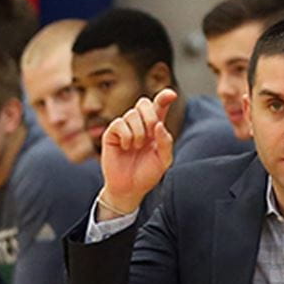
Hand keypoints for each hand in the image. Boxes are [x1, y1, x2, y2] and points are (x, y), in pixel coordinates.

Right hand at [98, 88, 175, 215]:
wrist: (130, 189)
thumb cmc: (147, 174)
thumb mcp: (163, 160)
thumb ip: (166, 142)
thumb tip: (160, 125)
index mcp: (155, 128)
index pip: (159, 107)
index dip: (164, 97)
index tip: (171, 94)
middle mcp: (139, 124)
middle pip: (144, 103)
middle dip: (150, 116)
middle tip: (151, 133)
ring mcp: (124, 127)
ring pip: (132, 114)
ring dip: (138, 132)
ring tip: (137, 147)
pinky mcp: (111, 133)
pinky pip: (119, 124)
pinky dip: (126, 136)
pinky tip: (126, 147)